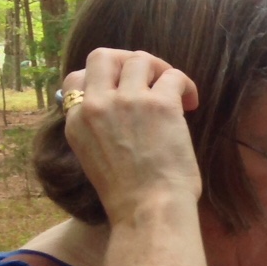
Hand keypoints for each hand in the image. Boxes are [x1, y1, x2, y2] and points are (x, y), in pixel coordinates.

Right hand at [63, 49, 202, 223]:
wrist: (148, 210)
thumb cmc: (128, 195)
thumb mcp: (94, 158)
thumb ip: (96, 130)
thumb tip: (111, 110)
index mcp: (75, 121)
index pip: (75, 78)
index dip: (101, 78)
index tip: (122, 89)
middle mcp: (95, 105)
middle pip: (102, 56)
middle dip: (126, 60)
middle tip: (148, 77)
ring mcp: (127, 101)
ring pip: (139, 59)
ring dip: (159, 69)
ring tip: (173, 91)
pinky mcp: (159, 104)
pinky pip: (173, 75)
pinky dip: (185, 84)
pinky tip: (191, 102)